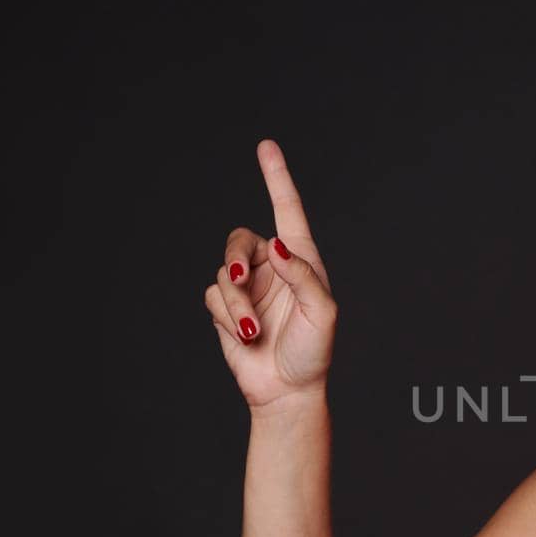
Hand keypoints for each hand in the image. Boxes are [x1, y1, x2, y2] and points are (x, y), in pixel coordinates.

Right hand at [204, 140, 337, 412]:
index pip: (287, 210)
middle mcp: (272, 267)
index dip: (276, 177)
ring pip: (223, 271)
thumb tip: (277, 246)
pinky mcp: (227, 308)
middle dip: (236, 259)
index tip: (265, 146)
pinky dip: (227, 315)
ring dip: (235, 301)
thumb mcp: (322, 313)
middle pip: (239, 240)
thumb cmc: (314, 353)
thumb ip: (303, 276)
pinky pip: (213, 295)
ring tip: (252, 328)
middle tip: (241, 280)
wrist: (287, 391)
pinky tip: (245, 334)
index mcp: (301, 260)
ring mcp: (248, 287)